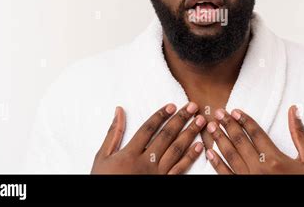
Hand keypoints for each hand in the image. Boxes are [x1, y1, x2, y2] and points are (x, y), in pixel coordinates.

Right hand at [91, 102, 205, 173]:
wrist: (109, 204)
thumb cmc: (103, 180)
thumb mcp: (102, 157)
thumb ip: (113, 133)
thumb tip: (119, 110)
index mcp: (130, 153)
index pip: (149, 129)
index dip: (161, 116)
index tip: (172, 106)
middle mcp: (146, 162)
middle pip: (166, 136)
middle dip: (181, 119)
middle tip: (193, 107)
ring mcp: (157, 174)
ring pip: (176, 150)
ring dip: (189, 134)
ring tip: (200, 121)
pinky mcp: (164, 182)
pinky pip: (180, 169)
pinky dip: (190, 157)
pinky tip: (199, 146)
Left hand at [205, 105, 303, 173]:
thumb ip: (300, 135)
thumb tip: (294, 111)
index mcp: (275, 158)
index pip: (255, 133)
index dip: (244, 120)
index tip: (234, 111)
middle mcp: (259, 168)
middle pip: (240, 141)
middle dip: (227, 125)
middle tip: (218, 113)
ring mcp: (249, 178)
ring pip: (230, 155)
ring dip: (219, 139)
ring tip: (211, 127)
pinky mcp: (242, 188)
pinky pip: (226, 174)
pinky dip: (216, 163)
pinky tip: (209, 152)